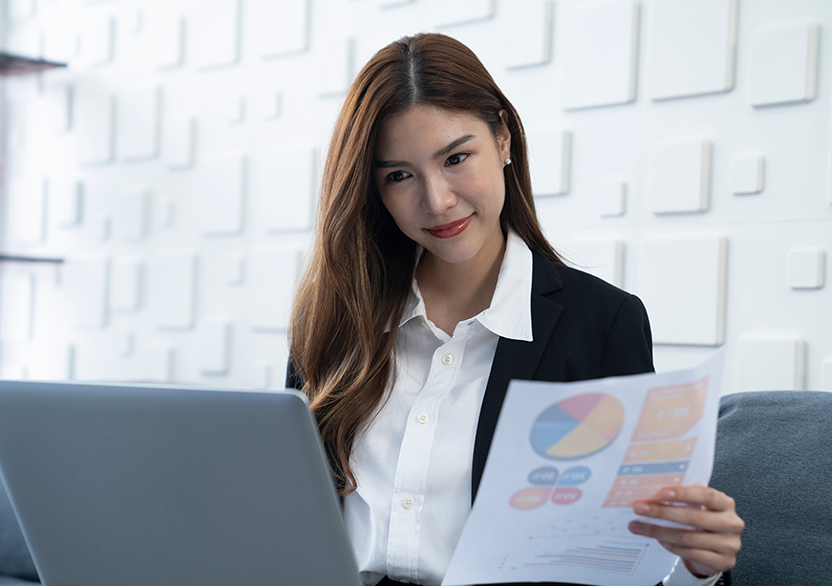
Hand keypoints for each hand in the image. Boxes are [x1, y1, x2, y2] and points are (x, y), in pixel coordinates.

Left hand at [628, 486, 743, 577]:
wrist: (716, 550)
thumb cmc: (703, 523)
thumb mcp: (699, 507)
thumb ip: (683, 499)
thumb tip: (651, 493)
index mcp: (725, 504)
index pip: (705, 495)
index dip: (683, 494)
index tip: (661, 493)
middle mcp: (731, 523)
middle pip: (693, 517)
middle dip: (662, 512)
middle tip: (640, 508)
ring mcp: (729, 544)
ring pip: (688, 537)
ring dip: (660, 531)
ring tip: (640, 526)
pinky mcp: (723, 562)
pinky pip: (691, 553)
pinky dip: (672, 546)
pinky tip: (660, 540)